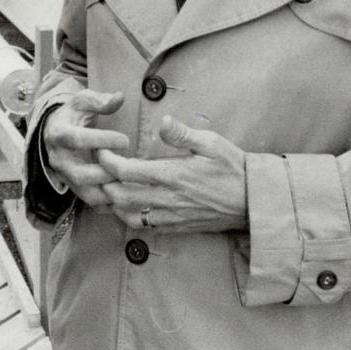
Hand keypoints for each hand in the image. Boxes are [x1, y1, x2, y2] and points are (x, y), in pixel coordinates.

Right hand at [42, 89, 129, 208]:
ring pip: (85, 193)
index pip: (78, 140)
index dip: (102, 141)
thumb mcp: (82, 102)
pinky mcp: (73, 188)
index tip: (125, 140)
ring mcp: (65, 176)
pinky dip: (109, 203)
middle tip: (129, 167)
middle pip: (80, 174)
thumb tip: (120, 97)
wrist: (54, 132)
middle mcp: (58, 158)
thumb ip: (100, 100)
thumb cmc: (73, 115)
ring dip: (109, 192)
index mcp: (59, 134)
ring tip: (130, 183)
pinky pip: (91, 202)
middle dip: (106, 173)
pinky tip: (128, 196)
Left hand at [98, 115, 247, 233]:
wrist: (252, 202)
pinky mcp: (176, 227)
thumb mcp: (212, 143)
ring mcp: (170, 216)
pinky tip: (126, 205)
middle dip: (103, 182)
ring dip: (112, 202)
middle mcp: (167, 198)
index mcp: (173, 175)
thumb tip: (163, 122)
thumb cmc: (232, 168)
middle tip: (98, 169)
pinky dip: (127, 216)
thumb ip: (183, 134)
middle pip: (119, 195)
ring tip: (107, 186)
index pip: (127, 171)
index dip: (107, 162)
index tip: (101, 151)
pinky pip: (143, 226)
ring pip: (127, 214)